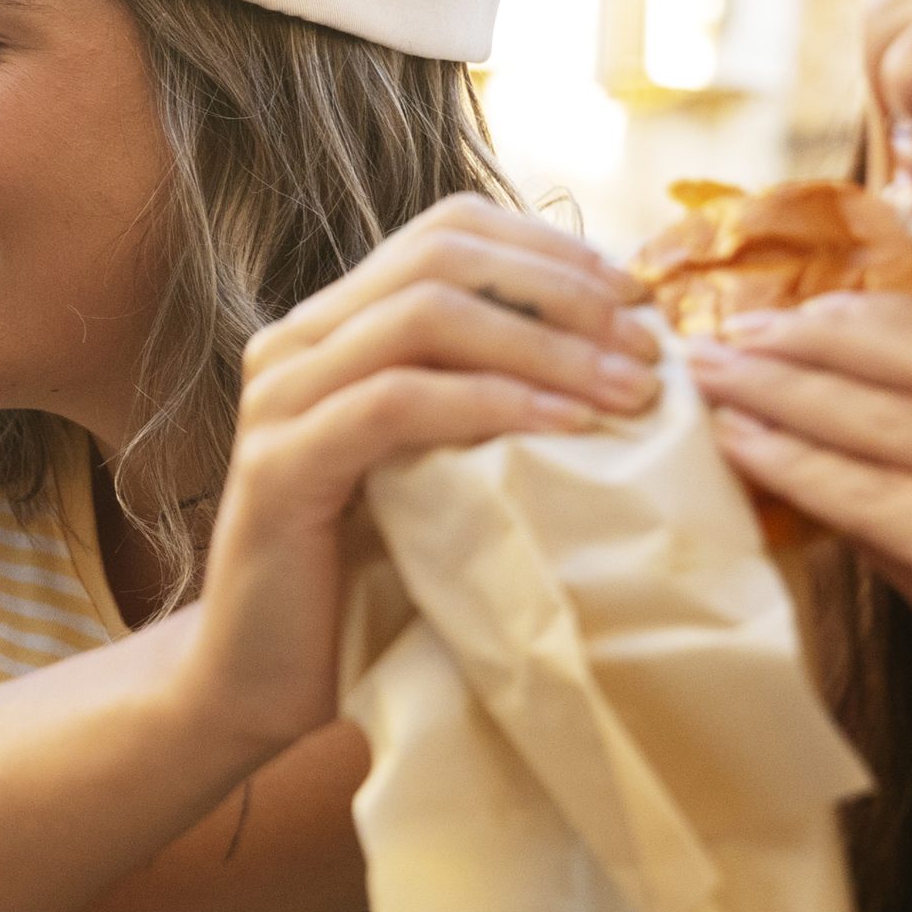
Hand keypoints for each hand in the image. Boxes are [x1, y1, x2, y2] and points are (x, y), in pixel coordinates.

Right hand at [186, 195, 655, 754]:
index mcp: (335, 327)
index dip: (552, 249)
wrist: (264, 680)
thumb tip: (619, 348)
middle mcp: (295, 343)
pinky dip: (489, 403)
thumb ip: (485, 394)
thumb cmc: (369, 577)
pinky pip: (395, 403)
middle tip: (647, 348)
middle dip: (561, 292)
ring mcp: (278, 400)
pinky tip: (560, 428)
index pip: (447, 231)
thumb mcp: (438, 463)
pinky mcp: (278, 467)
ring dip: (544, 345)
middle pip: (441, 257)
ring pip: (423, 317)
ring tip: (625, 391)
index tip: (638, 301)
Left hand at [687, 294, 911, 889]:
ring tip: (715, 369)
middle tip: (738, 326)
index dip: (898, 326)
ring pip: (907, 418)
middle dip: (834, 335)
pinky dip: (803, 463)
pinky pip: (885, 495)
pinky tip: (741, 444)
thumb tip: (838, 467)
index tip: (810, 315)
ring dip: (797, 385)